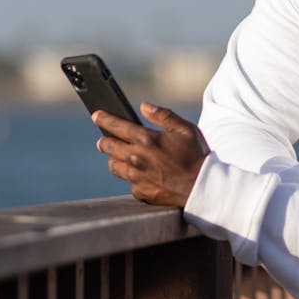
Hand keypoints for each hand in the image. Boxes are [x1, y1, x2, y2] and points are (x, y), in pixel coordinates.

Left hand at [93, 103, 209, 208]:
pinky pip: (128, 182)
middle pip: (107, 146)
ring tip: (122, 157)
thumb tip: (144, 106)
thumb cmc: (196, 156)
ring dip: (115, 159)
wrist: (202, 188)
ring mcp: (136, 177)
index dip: (103, 119)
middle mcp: (137, 158)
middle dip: (104, 141)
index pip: (116, 126)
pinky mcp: (140, 192)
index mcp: (147, 139)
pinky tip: (142, 174)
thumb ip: (163, 116)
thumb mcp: (185, 130)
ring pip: (113, 166)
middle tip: (104, 139)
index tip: (96, 115)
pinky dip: (132, 177)